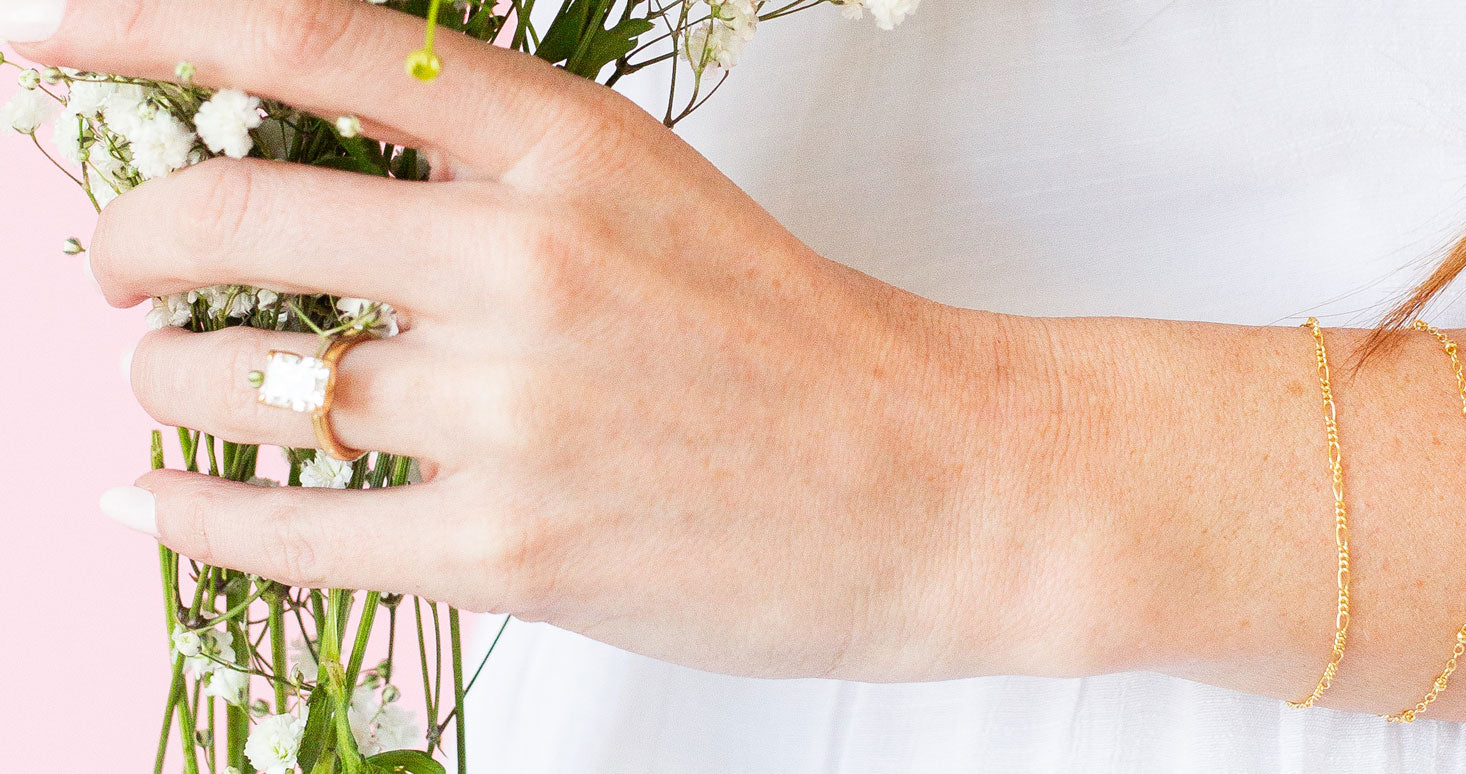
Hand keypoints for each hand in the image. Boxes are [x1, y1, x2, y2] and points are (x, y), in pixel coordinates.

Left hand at [23, 0, 1083, 681]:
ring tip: (181, 389)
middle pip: (221, 217)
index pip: (301, 41)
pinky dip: (186, 514)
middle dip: (122, 240)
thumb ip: (485, 175)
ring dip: (167, 383)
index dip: (142, 27)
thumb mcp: (649, 201)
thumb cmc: (795, 343)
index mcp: (564, 147)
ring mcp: (513, 414)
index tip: (48, 46)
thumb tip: (294, 174)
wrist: (934, 485)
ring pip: (230, 384)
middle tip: (114, 267)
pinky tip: (154, 502)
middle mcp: (524, 262)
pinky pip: (279, 529)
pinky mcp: (512, 551)